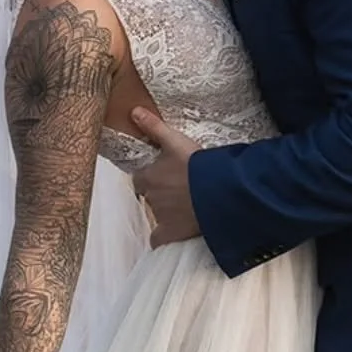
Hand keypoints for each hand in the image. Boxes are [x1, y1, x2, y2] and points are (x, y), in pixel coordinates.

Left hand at [130, 110, 202, 246]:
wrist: (218, 192)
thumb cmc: (197, 164)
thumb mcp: (176, 141)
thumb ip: (154, 127)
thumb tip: (133, 111)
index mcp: (149, 176)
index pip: (141, 178)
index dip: (150, 176)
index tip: (163, 175)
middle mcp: (151, 197)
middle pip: (149, 195)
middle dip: (160, 192)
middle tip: (179, 188)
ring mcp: (161, 216)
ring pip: (157, 213)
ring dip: (167, 209)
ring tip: (187, 204)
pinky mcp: (172, 233)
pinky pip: (158, 240)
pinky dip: (161, 239)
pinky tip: (170, 235)